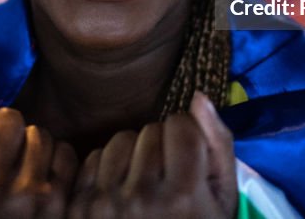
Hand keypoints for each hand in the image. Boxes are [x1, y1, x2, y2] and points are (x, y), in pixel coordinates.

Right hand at [0, 95, 77, 218]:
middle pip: (8, 117)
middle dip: (6, 133)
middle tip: (0, 158)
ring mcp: (22, 196)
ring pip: (39, 133)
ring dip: (32, 148)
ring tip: (21, 174)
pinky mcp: (55, 202)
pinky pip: (64, 153)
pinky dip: (56, 165)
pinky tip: (41, 184)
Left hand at [69, 92, 236, 217]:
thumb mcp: (224, 200)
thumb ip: (218, 145)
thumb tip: (198, 97)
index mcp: (182, 197)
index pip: (180, 125)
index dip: (189, 139)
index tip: (191, 162)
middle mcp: (141, 198)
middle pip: (151, 130)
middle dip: (163, 147)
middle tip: (169, 180)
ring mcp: (106, 204)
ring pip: (122, 139)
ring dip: (135, 154)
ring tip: (146, 184)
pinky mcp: (80, 207)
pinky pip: (96, 156)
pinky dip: (110, 169)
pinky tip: (123, 193)